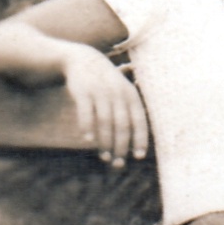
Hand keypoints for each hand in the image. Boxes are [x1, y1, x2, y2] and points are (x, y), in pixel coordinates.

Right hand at [62, 46, 149, 166]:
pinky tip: (89, 140)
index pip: (139, 121)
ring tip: (105, 158)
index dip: (140, 139)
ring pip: (105, 122)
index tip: (138, 157)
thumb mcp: (123, 92)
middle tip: (118, 164)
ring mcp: (101, 92)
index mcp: (131, 96)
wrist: (83, 60)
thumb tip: (136, 144)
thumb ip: (130, 113)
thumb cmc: (107, 84)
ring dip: (105, 142)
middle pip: (122, 125)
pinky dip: (88, 126)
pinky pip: (87, 112)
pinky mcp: (83, 91)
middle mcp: (118, 94)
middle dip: (121, 147)